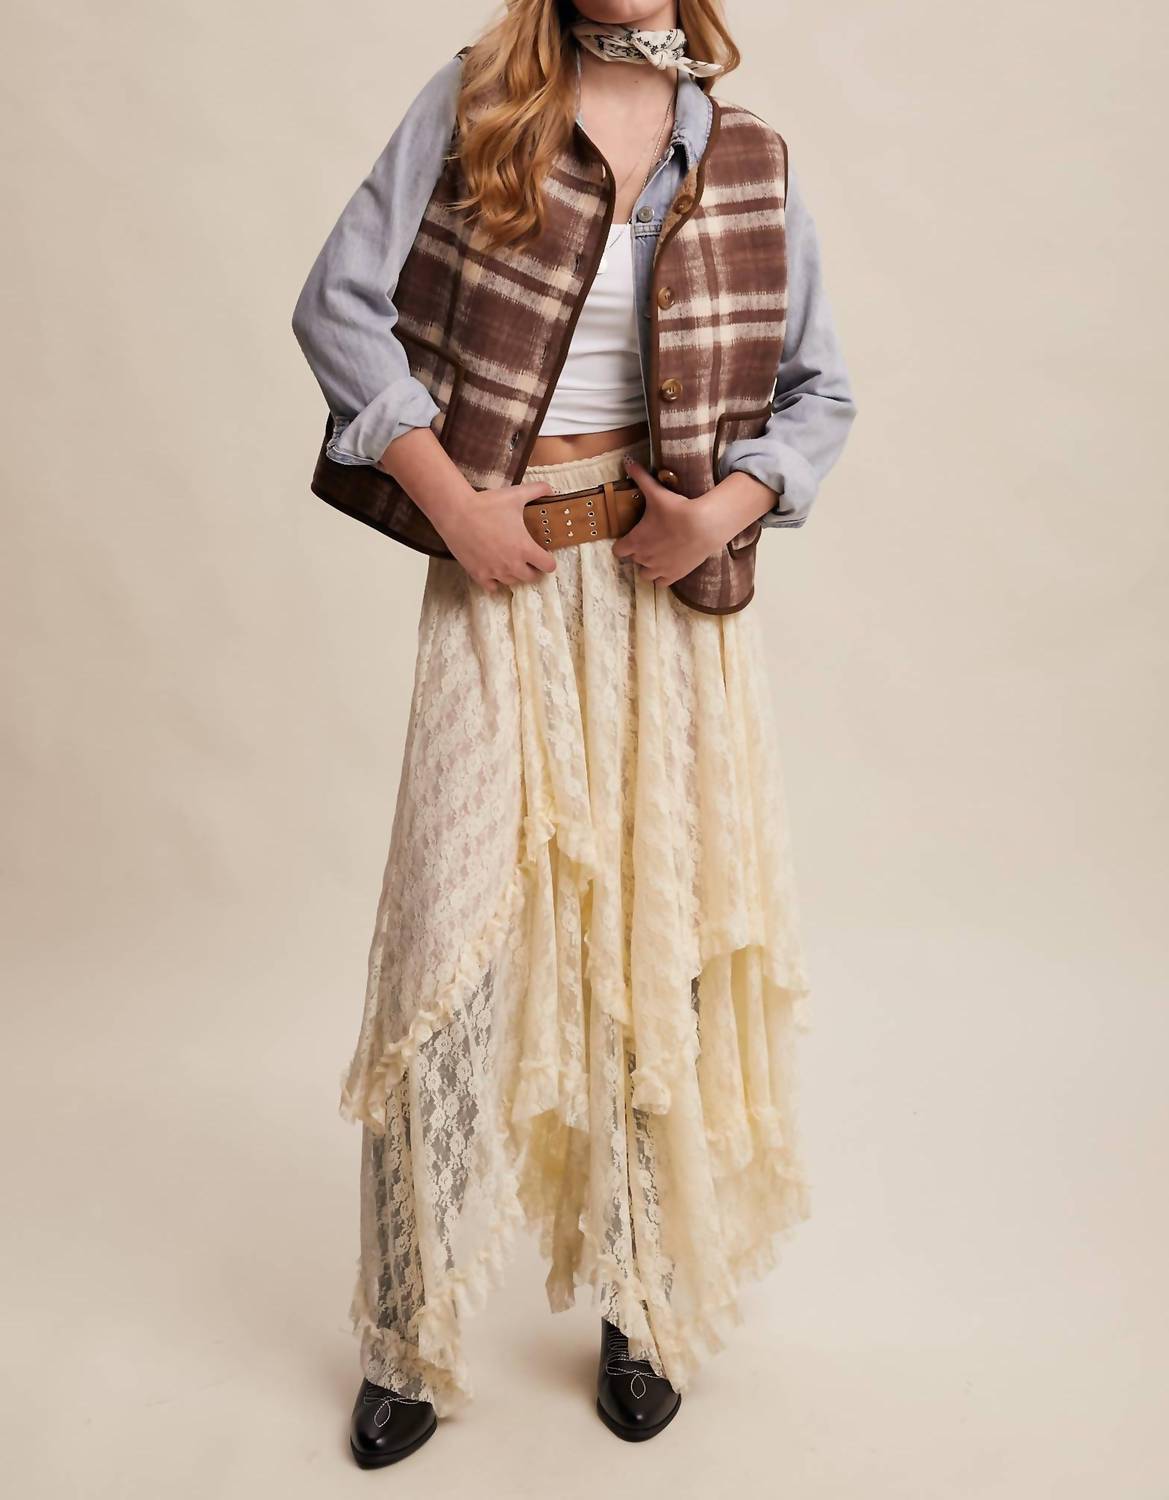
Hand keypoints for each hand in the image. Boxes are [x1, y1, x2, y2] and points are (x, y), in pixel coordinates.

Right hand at [439, 479, 560, 592]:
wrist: (457, 512)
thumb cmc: (487, 504)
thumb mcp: (516, 494)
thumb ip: (538, 490)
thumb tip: (551, 489)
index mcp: (525, 548)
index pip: (548, 566)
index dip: (548, 560)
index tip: (544, 555)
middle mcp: (512, 565)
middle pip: (531, 577)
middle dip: (533, 569)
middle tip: (528, 559)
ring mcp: (495, 572)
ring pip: (512, 582)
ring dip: (515, 574)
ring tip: (511, 563)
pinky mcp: (479, 574)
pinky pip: (492, 588)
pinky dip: (495, 582)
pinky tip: (494, 571)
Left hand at [611, 457, 779, 586]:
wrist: (703, 526)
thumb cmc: (677, 509)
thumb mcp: (656, 492)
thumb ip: (639, 477)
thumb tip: (627, 460)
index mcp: (635, 541)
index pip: (618, 551)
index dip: (624, 544)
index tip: (632, 537)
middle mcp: (643, 558)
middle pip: (634, 560)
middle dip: (640, 552)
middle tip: (651, 540)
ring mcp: (658, 569)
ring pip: (645, 574)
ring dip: (649, 566)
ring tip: (658, 555)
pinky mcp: (673, 575)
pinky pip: (660, 583)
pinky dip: (662, 576)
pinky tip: (668, 565)